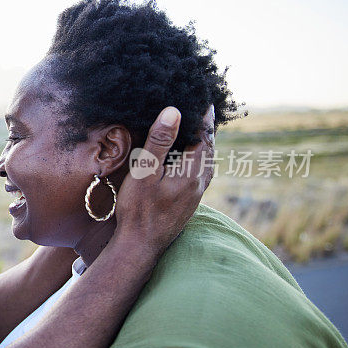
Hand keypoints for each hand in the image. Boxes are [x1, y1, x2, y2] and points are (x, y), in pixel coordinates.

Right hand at [113, 106, 214, 253]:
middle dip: (207, 131)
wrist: (140, 246)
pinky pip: (200, 176)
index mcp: (191, 173)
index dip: (203, 118)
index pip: (204, 138)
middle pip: (209, 151)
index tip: (205, 101)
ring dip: (205, 148)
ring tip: (199, 134)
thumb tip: (174, 111)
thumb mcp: (145, 171)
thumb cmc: (138, 209)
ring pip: (207, 165)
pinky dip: (199, 162)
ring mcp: (195, 196)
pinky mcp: (188, 205)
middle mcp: (199, 184)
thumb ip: (160, 141)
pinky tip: (189, 164)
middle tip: (204, 113)